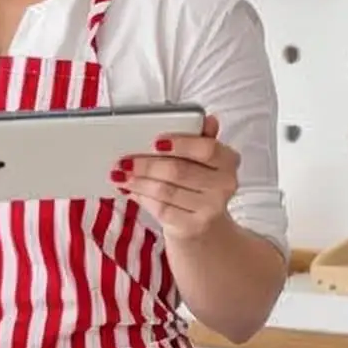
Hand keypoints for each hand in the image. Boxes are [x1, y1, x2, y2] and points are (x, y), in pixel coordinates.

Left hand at [114, 113, 238, 243]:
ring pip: (165, 191)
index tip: (156, 142)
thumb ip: (202, 138)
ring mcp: (210, 209)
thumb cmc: (199, 185)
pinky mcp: (191, 227)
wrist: (207, 228)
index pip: (207, 149)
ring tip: (119, 174)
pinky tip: (129, 190)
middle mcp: (224, 185)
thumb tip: (208, 119)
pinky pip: (160, 209)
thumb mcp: (204, 161)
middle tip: (124, 160)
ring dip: (137, 181)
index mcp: (228, 161)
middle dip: (146, 164)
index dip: (180, 144)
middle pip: (178, 171)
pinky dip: (141, 197)